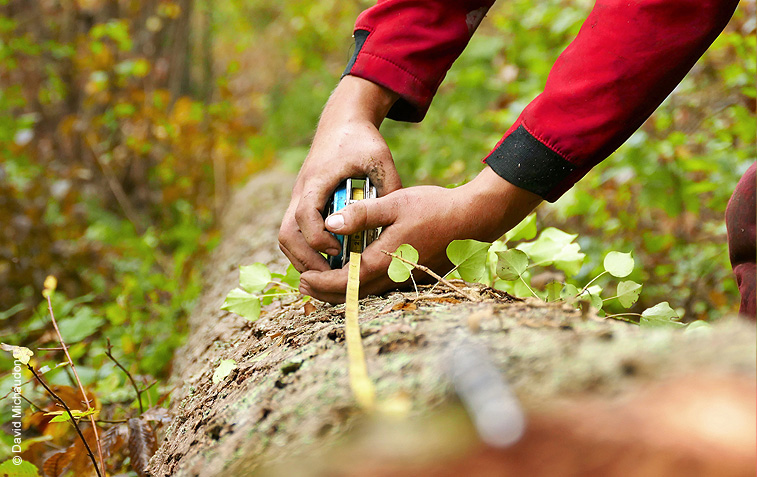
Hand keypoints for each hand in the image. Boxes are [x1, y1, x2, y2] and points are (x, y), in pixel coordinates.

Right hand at [278, 76, 401, 272]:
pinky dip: (304, 251)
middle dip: (307, 259)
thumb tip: (396, 223)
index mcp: (318, 179)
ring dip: (303, 259)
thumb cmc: (362, 141)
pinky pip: (293, 233)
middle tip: (333, 276)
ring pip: (286, 237)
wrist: (341, 123)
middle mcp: (301, 191)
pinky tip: (328, 261)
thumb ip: (389, 188)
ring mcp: (297, 197)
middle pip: (287, 234)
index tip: (339, 250)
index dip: (318, 238)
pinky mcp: (301, 203)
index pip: (304, 214)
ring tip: (330, 274)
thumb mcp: (381, 159)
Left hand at [299, 167, 542, 302]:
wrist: (473, 219)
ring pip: (365, 294)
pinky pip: (380, 289)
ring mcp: (405, 280)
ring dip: (341, 291)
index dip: (320, 283)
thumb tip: (329, 224)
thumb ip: (361, 214)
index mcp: (384, 260)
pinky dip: (360, 287)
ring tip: (321, 283)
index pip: (343, 282)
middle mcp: (393, 277)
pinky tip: (353, 275)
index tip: (302, 278)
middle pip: (351, 295)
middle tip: (303, 287)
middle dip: (325, 293)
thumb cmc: (435, 208)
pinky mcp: (414, 277)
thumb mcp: (394, 203)